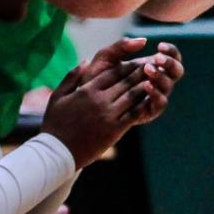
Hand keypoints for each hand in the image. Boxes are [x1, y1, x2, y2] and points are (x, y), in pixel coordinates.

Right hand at [43, 37, 183, 165]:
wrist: (56, 153)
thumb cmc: (55, 124)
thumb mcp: (58, 97)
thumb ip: (71, 77)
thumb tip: (85, 61)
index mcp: (87, 90)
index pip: (113, 72)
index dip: (128, 65)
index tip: (139, 60)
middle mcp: (100, 100)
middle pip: (127, 81)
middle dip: (142, 72)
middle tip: (155, 65)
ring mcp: (108, 115)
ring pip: (133, 95)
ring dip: (147, 85)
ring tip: (158, 79)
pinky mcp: (114, 130)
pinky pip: (134, 114)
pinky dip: (145, 105)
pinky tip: (153, 100)